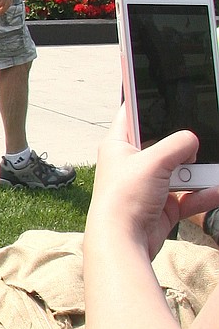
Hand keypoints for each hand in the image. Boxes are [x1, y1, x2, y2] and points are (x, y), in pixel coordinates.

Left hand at [90, 106, 218, 257]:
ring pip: (182, 170)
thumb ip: (178, 144)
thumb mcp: (153, 161)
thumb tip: (192, 140)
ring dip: (198, 172)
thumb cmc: (124, 200)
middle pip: (165, 142)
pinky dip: (203, 194)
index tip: (159, 86)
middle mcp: (133, 163)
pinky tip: (215, 189)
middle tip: (198, 140)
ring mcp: (148, 185)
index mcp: (119, 145)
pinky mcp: (162, 205)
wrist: (123, 242)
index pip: (132, 114)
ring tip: (208, 170)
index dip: (145, 99)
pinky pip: (189, 195)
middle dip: (184, 145)